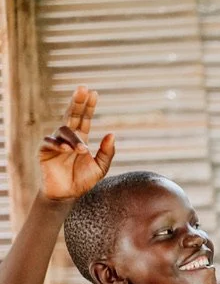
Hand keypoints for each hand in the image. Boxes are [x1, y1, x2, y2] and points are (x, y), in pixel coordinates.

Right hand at [38, 86, 114, 201]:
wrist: (68, 195)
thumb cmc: (83, 180)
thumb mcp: (100, 167)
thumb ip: (107, 152)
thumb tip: (112, 133)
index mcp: (81, 138)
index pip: (84, 118)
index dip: (88, 106)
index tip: (94, 92)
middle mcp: (67, 137)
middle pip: (71, 115)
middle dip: (77, 102)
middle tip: (82, 89)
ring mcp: (55, 142)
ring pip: (63, 131)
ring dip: (74, 139)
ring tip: (82, 150)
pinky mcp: (44, 151)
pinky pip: (50, 143)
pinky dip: (59, 145)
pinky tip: (67, 149)